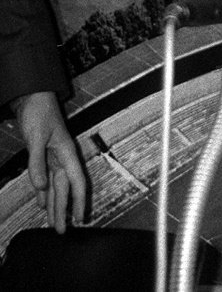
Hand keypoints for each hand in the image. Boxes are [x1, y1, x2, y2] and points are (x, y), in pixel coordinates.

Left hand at [14, 91, 86, 231]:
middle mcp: (62, 158)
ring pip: (55, 186)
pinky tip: (43, 203)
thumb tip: (40, 186)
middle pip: (65, 189)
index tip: (80, 218)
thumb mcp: (36, 137)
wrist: (33, 98)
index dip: (79, 201)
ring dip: (55, 204)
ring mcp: (53, 157)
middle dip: (64, 210)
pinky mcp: (43, 156)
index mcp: (66, 152)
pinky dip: (44, 193)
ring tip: (55, 222)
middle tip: (63, 230)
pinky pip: (45, 179)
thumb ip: (37, 162)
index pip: (76, 182)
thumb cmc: (39, 113)